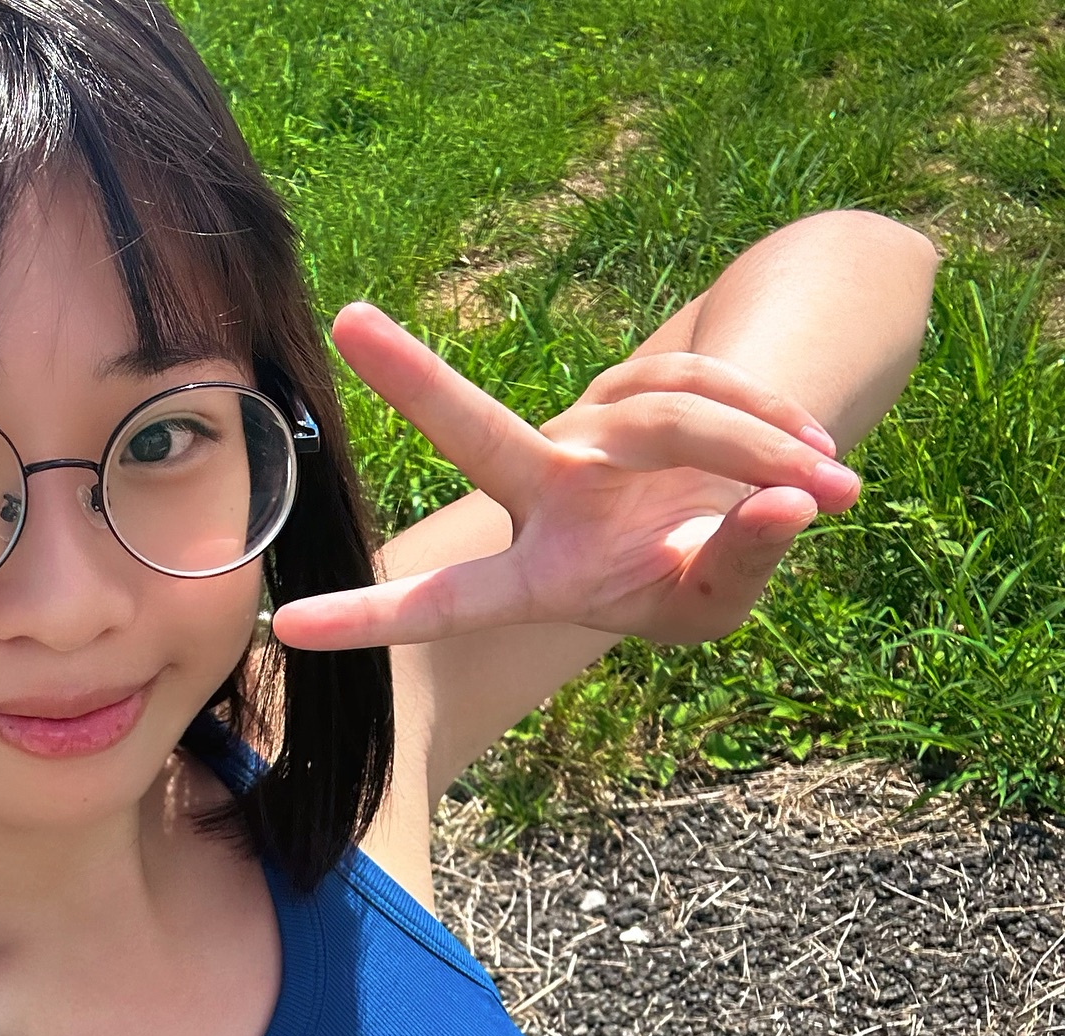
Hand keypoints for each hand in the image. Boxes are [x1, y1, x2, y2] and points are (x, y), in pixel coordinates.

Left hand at [270, 303, 860, 650]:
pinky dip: (771, 417)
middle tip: (352, 321)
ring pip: (666, 416)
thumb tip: (780, 504)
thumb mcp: (720, 601)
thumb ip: (740, 563)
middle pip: (478, 434)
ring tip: (833, 493)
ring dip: (759, 449)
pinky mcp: (628, 387)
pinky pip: (703, 384)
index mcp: (542, 578)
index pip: (448, 604)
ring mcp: (582, 435)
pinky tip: (815, 457)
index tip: (285, 629)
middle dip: (418, 380)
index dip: (373, 618)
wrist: (735, 505)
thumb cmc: (698, 580)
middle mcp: (545, 496)